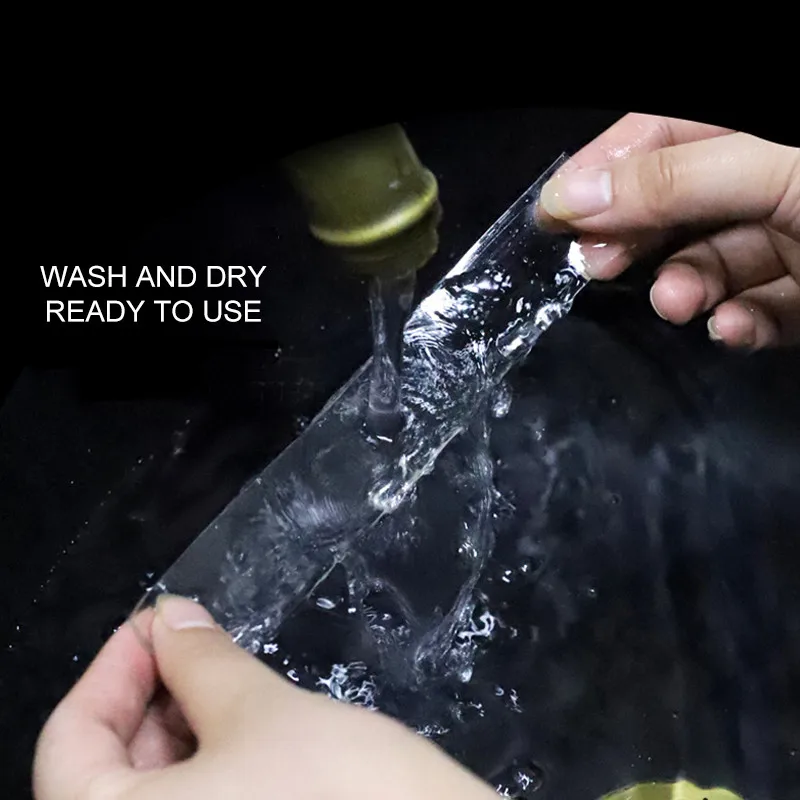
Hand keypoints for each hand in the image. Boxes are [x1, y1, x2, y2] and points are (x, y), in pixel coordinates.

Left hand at [33, 595, 495, 798]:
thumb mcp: (265, 714)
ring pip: (152, 793)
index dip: (113, 665)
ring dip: (180, 729)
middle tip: (197, 643)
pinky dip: (208, 767)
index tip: (161, 619)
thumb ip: (202, 662)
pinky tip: (243, 730)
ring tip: (224, 679)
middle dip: (150, 696)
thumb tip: (171, 616)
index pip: (70, 740)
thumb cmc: (337, 794)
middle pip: (104, 771)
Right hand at [538, 113, 799, 348]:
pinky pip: (757, 313)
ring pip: (714, 265)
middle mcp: (769, 181)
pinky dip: (736, 325)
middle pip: (678, 204)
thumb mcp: (774, 170)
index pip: (661, 133)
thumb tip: (569, 198)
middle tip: (598, 266)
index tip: (551, 213)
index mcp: (756, 132)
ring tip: (674, 303)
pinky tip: (729, 328)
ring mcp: (791, 240)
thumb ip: (673, 182)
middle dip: (635, 237)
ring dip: (685, 287)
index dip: (604, 167)